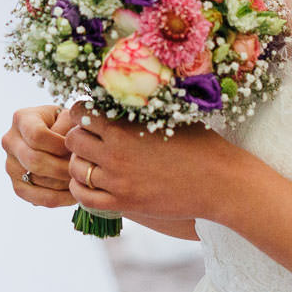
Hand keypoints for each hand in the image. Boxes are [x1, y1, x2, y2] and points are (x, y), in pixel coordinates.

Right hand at [2, 104, 81, 207]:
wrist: (56, 136)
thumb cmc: (65, 124)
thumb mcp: (69, 117)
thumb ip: (69, 128)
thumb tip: (71, 150)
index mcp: (21, 118)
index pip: (37, 135)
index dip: (59, 145)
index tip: (76, 149)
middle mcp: (10, 141)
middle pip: (34, 160)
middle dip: (63, 167)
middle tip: (83, 170)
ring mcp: (11, 165)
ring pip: (37, 181)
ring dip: (63, 183)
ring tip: (82, 180)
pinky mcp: (17, 185)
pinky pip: (37, 198)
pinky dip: (59, 198)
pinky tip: (74, 194)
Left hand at [65, 112, 244, 222]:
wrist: (220, 181)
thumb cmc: (200, 144)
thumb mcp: (169, 116)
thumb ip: (140, 107)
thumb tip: (123, 88)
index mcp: (124, 127)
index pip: (80, 112)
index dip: (82, 112)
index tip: (92, 116)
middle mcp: (114, 153)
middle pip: (71, 140)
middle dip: (78, 136)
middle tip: (91, 139)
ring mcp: (117, 181)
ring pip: (75, 170)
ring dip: (79, 164)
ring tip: (93, 161)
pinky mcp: (124, 204)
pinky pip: (83, 199)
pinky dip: (81, 190)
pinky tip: (92, 184)